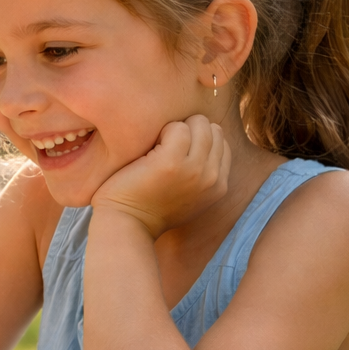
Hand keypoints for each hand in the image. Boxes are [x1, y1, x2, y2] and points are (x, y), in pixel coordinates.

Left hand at [91, 115, 229, 237]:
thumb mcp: (189, 198)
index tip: (178, 149)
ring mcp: (194, 169)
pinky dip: (161, 130)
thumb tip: (204, 143)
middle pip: (214, 130)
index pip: (222, 144)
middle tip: (166, 144)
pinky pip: (177, 127)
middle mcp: (212, 177)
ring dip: (176, 128)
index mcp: (219, 186)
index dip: (200, 140)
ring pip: (199, 124)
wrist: (126, 225)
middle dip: (191, 129)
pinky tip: (148, 148)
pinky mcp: (171, 161)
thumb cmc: (149, 209)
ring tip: (158, 146)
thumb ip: (202, 176)